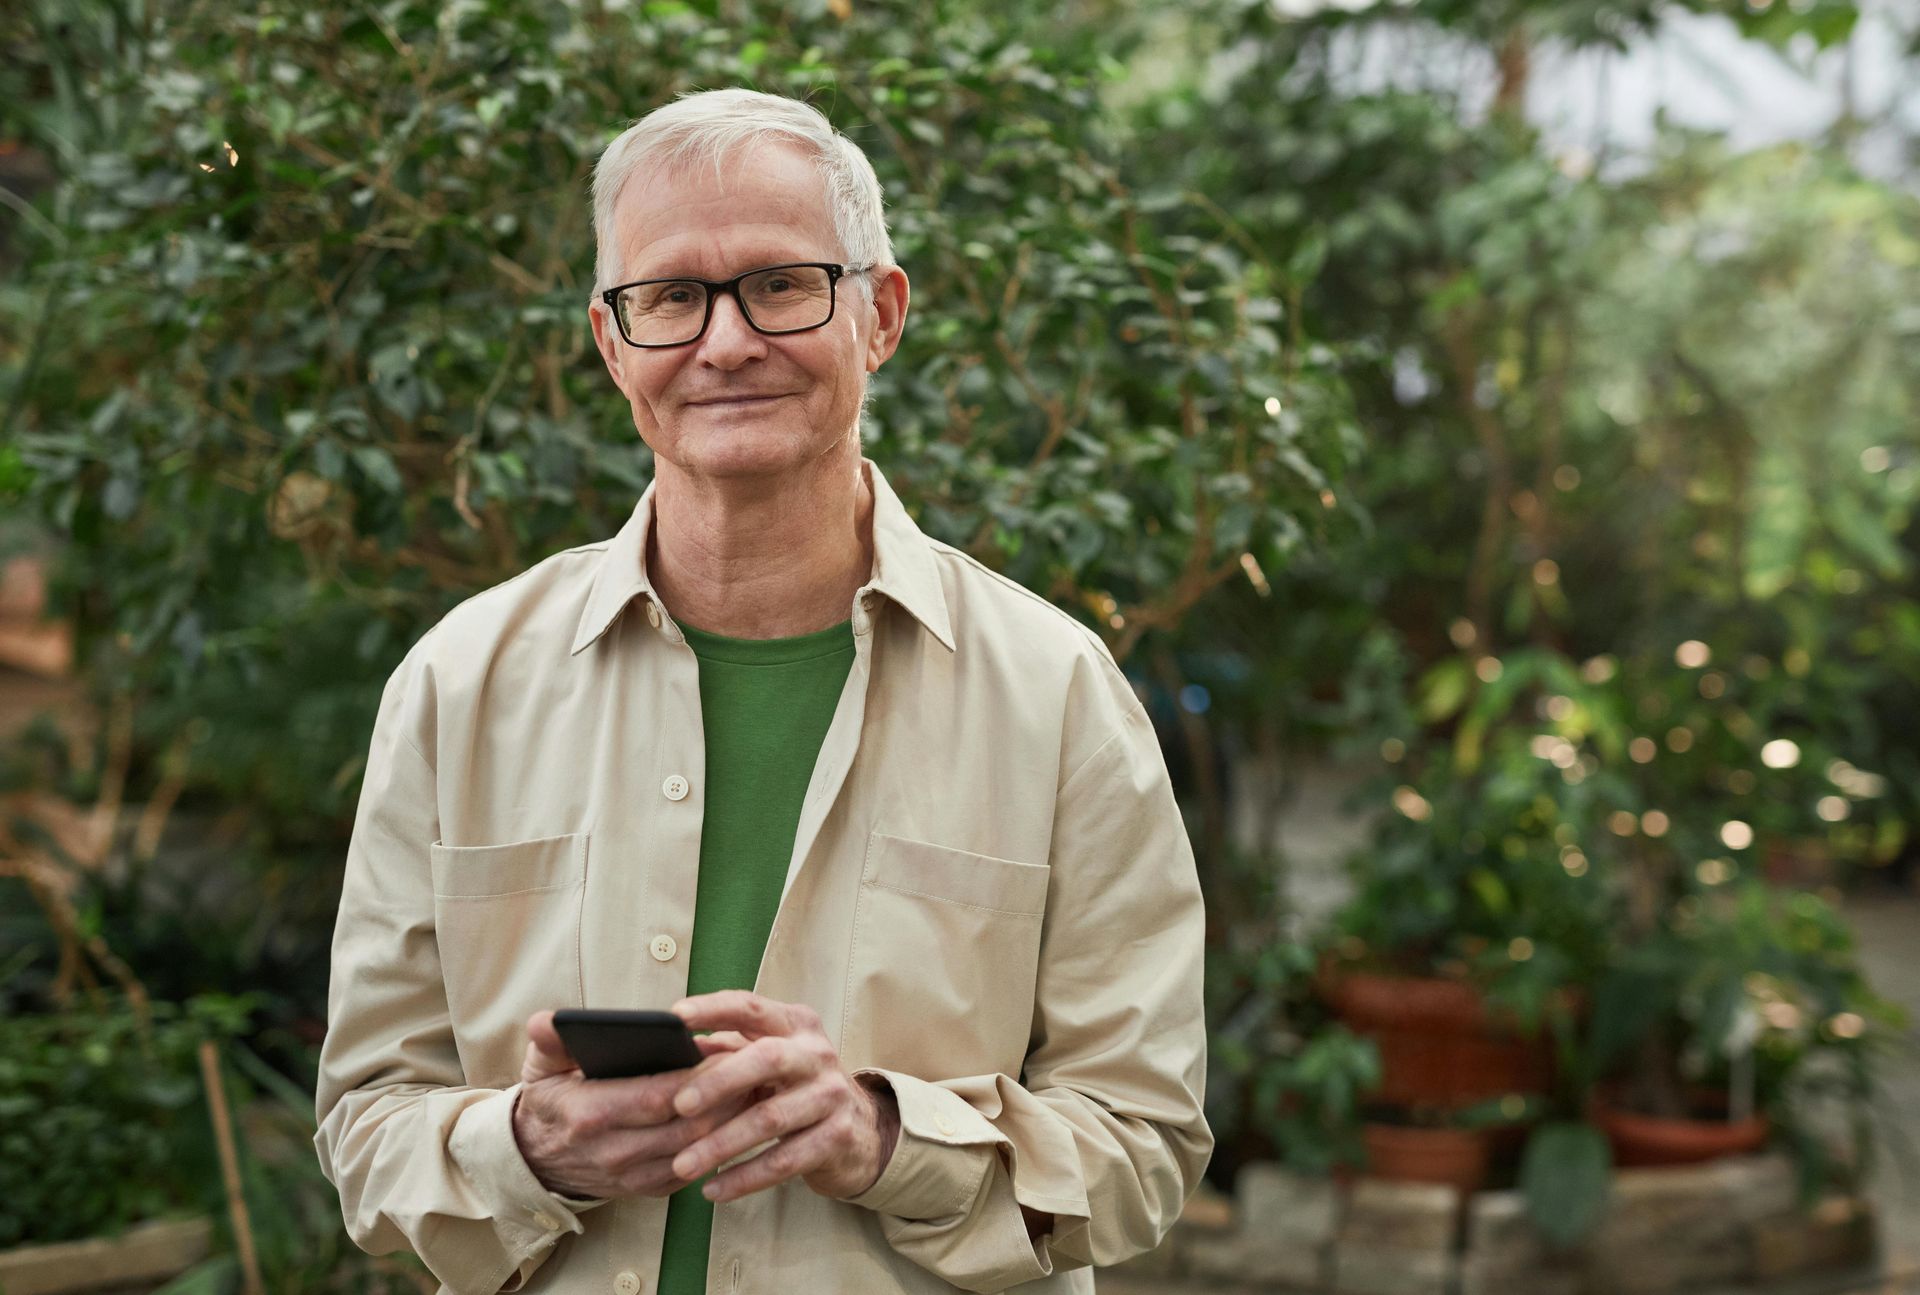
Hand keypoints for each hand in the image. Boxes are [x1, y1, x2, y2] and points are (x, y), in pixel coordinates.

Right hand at [510, 1009, 750, 1198]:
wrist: (537, 1160)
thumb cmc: (550, 1102)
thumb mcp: (541, 1067)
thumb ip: (550, 1041)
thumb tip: (546, 1021)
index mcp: (590, 1114)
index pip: (657, 1096)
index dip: (697, 1076)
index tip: (727, 1051)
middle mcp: (614, 1152)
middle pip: (687, 1125)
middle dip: (726, 1095)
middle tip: (754, 1064)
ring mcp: (633, 1176)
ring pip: (698, 1149)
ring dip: (730, 1119)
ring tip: (753, 1084)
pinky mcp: (649, 1188)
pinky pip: (695, 1167)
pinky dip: (719, 1142)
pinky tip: (736, 1114)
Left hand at [667, 990, 899, 1203]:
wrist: (860, 1131)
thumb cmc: (795, 1088)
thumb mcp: (768, 1061)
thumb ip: (726, 1052)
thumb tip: (671, 1054)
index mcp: (795, 1025)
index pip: (752, 1008)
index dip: (714, 1008)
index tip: (676, 1017)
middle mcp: (817, 1054)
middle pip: (767, 1059)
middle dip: (718, 1081)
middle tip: (678, 1105)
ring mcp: (831, 1095)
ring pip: (770, 1118)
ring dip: (722, 1144)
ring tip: (683, 1164)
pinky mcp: (837, 1137)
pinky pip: (784, 1161)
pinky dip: (746, 1178)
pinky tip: (714, 1190)